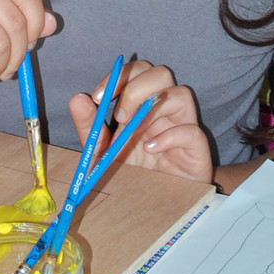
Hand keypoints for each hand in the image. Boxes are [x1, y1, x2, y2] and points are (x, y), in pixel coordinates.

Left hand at [69, 59, 213, 183]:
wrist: (157, 202)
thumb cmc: (134, 170)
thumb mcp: (104, 150)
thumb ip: (91, 125)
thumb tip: (77, 98)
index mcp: (145, 102)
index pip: (138, 70)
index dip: (119, 77)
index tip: (98, 97)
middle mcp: (166, 109)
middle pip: (161, 74)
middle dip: (136, 87)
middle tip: (118, 115)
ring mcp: (184, 125)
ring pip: (182, 94)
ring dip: (153, 107)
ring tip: (132, 129)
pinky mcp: (197, 150)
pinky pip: (192, 131)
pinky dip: (170, 136)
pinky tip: (150, 148)